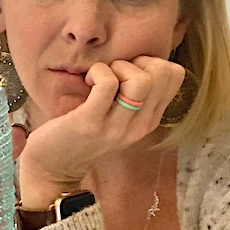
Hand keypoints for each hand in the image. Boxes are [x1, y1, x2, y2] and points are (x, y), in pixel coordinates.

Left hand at [16, 55, 184, 208]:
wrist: (54, 168)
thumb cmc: (82, 134)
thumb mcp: (119, 119)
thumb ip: (134, 97)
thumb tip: (139, 61)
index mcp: (149, 120)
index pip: (175, 75)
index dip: (152, 62)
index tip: (128, 72)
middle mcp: (139, 126)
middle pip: (163, 74)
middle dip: (137, 62)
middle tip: (114, 73)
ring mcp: (117, 127)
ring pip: (140, 80)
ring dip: (118, 68)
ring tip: (100, 78)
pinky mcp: (91, 122)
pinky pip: (107, 84)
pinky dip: (98, 72)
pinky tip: (87, 81)